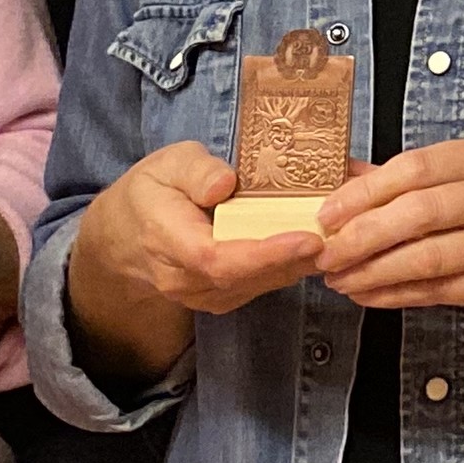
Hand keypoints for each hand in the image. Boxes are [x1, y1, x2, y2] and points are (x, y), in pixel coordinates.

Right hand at [76, 142, 329, 325]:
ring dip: (298, 264)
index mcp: (166, 240)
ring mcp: (202, 294)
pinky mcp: (220, 298)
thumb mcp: (167, 164)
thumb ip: (195, 171)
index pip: (218, 258)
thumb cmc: (151, 193)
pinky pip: (258, 286)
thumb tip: (225, 184)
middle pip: (246, 276)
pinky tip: (313, 246)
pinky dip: (288, 267)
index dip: (265, 253)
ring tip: (336, 237)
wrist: (123, 237)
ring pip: (257, 285)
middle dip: (296, 258)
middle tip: (340, 233)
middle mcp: (184, 278)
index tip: (308, 238)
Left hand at [312, 137, 463, 321]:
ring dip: (374, 270)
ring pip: (428, 256)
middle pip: (419, 211)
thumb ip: (414, 181)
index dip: (365, 191)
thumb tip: (344, 174)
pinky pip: (442, 289)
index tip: (327, 213)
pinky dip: (398, 294)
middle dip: (362, 235)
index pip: (417, 167)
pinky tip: (371, 295)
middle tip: (325, 253)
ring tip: (340, 279)